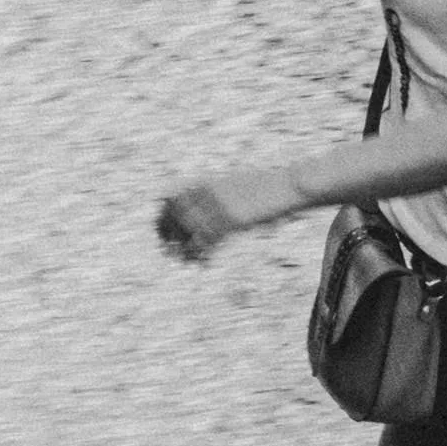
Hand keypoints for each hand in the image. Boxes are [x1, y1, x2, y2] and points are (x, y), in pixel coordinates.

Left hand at [156, 158, 297, 262]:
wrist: (285, 185)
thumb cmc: (265, 186)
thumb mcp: (237, 184)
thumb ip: (219, 193)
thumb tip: (207, 204)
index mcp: (209, 183)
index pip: (176, 199)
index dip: (165, 216)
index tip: (161, 231)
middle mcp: (210, 194)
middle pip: (179, 215)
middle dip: (170, 234)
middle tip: (167, 250)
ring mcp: (220, 206)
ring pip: (193, 230)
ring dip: (186, 248)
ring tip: (184, 261)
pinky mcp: (232, 220)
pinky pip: (211, 239)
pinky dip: (204, 252)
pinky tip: (203, 262)